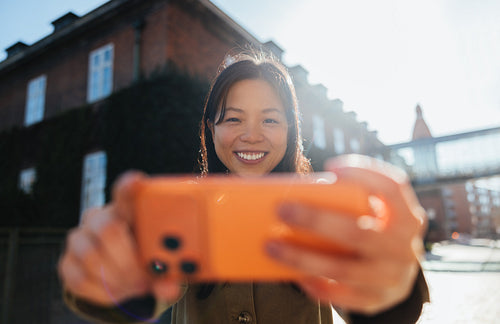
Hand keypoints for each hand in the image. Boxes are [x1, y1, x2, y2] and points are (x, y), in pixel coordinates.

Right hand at [58, 172, 180, 305]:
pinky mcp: (66, 263)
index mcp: (127, 211)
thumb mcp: (160, 263)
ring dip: (116, 278)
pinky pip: (79, 278)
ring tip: (134, 286)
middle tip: (143, 278)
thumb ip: (167, 272)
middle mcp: (99, 218)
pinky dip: (102, 292)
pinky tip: (118, 292)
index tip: (136, 181)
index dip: (129, 186)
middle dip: (128, 259)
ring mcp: (79, 239)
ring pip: (91, 256)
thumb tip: (170, 288)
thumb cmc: (143, 258)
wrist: (121, 276)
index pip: (125, 193)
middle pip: (107, 227)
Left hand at [266, 154, 426, 314]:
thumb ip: (349, 202)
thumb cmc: (373, 231)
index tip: (331, 166)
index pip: (394, 189)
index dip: (364, 174)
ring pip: (342, 269)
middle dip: (316, 220)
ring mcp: (391, 278)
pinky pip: (338, 295)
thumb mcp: (375, 215)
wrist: (396, 275)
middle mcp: (404, 248)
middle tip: (282, 208)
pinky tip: (292, 272)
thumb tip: (297, 193)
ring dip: (302, 257)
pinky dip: (312, 283)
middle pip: (359, 232)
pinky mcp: (375, 300)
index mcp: (407, 217)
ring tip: (272, 245)